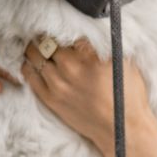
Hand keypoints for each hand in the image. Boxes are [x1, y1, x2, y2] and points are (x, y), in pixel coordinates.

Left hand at [22, 38, 152, 156]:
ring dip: (35, 47)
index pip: (65, 30)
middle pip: (47, 40)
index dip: (62, 27)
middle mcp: (70, 66)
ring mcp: (58, 83)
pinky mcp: (51, 99)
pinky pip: (29, 76)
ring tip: (38, 45)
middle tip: (48, 34)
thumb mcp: (122, 60)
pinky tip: (32, 62)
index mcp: (88, 54)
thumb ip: (104, 42)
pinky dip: (28, 65)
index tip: (61, 27)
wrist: (122, 130)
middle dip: (47, 36)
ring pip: (34, 55)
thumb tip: (93, 27)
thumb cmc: (128, 94)